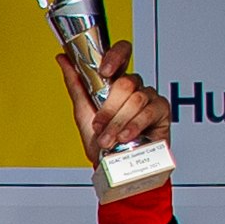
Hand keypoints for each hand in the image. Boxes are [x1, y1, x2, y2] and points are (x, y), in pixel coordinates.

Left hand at [65, 38, 170, 161]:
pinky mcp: (161, 111)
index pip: (122, 53)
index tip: (104, 71)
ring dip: (118, 122)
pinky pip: (149, 111)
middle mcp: (134, 88)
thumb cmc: (101, 143)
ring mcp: (149, 98)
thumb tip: (62, 59)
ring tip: (109, 139)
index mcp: (116, 83)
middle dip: (109, 108)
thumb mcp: (83, 113)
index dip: (115, 56)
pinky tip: (126, 136)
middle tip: (100, 126)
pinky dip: (134, 125)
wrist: (113, 169)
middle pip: (126, 82)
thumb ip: (75, 85)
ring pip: (136, 98)